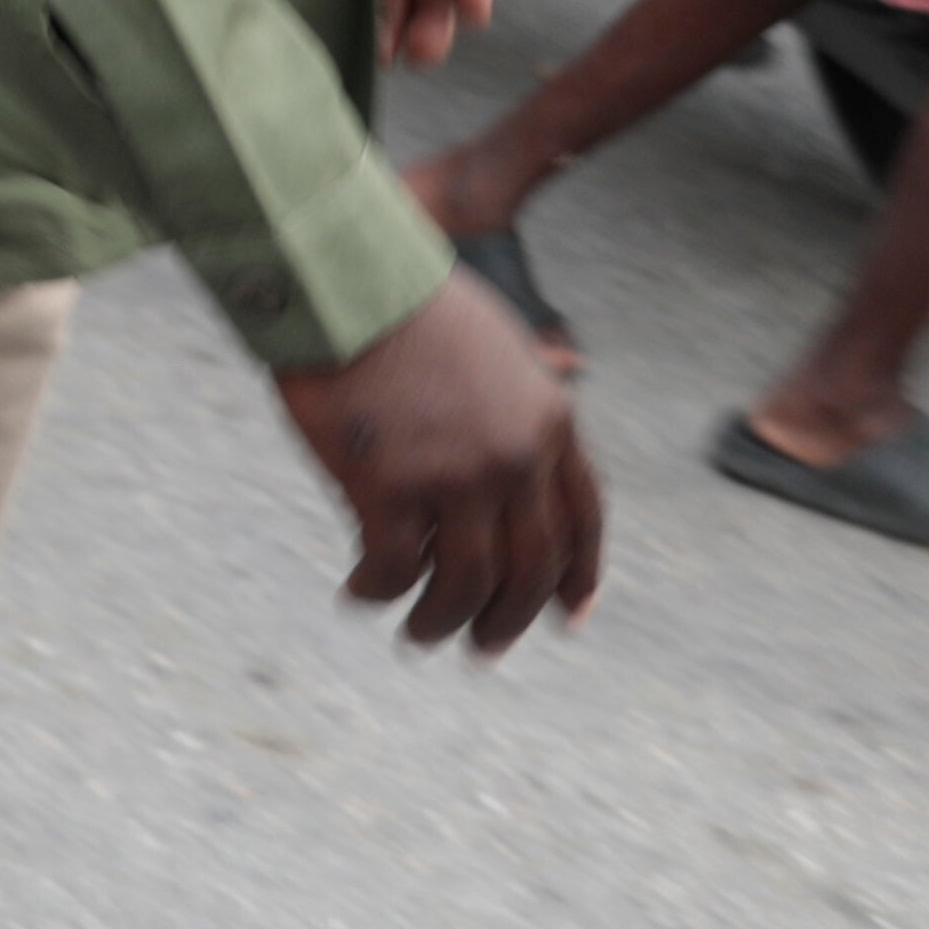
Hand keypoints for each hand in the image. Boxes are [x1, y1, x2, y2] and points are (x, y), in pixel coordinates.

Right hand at [271, 272, 603, 654]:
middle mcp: (516, 458)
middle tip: (484, 648)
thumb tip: (509, 463)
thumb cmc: (405, 304)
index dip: (579, 577)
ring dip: (441, 621)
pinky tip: (358, 592)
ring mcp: (456, 477)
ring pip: (467, 585)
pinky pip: (395, 569)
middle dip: (510, 619)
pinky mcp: (391, 488)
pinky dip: (378, 591)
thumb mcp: (496, 350)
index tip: (568, 616)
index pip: (583, 521)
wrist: (345, 280)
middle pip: (530, 568)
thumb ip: (516, 408)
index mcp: (551, 422)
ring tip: (417, 635)